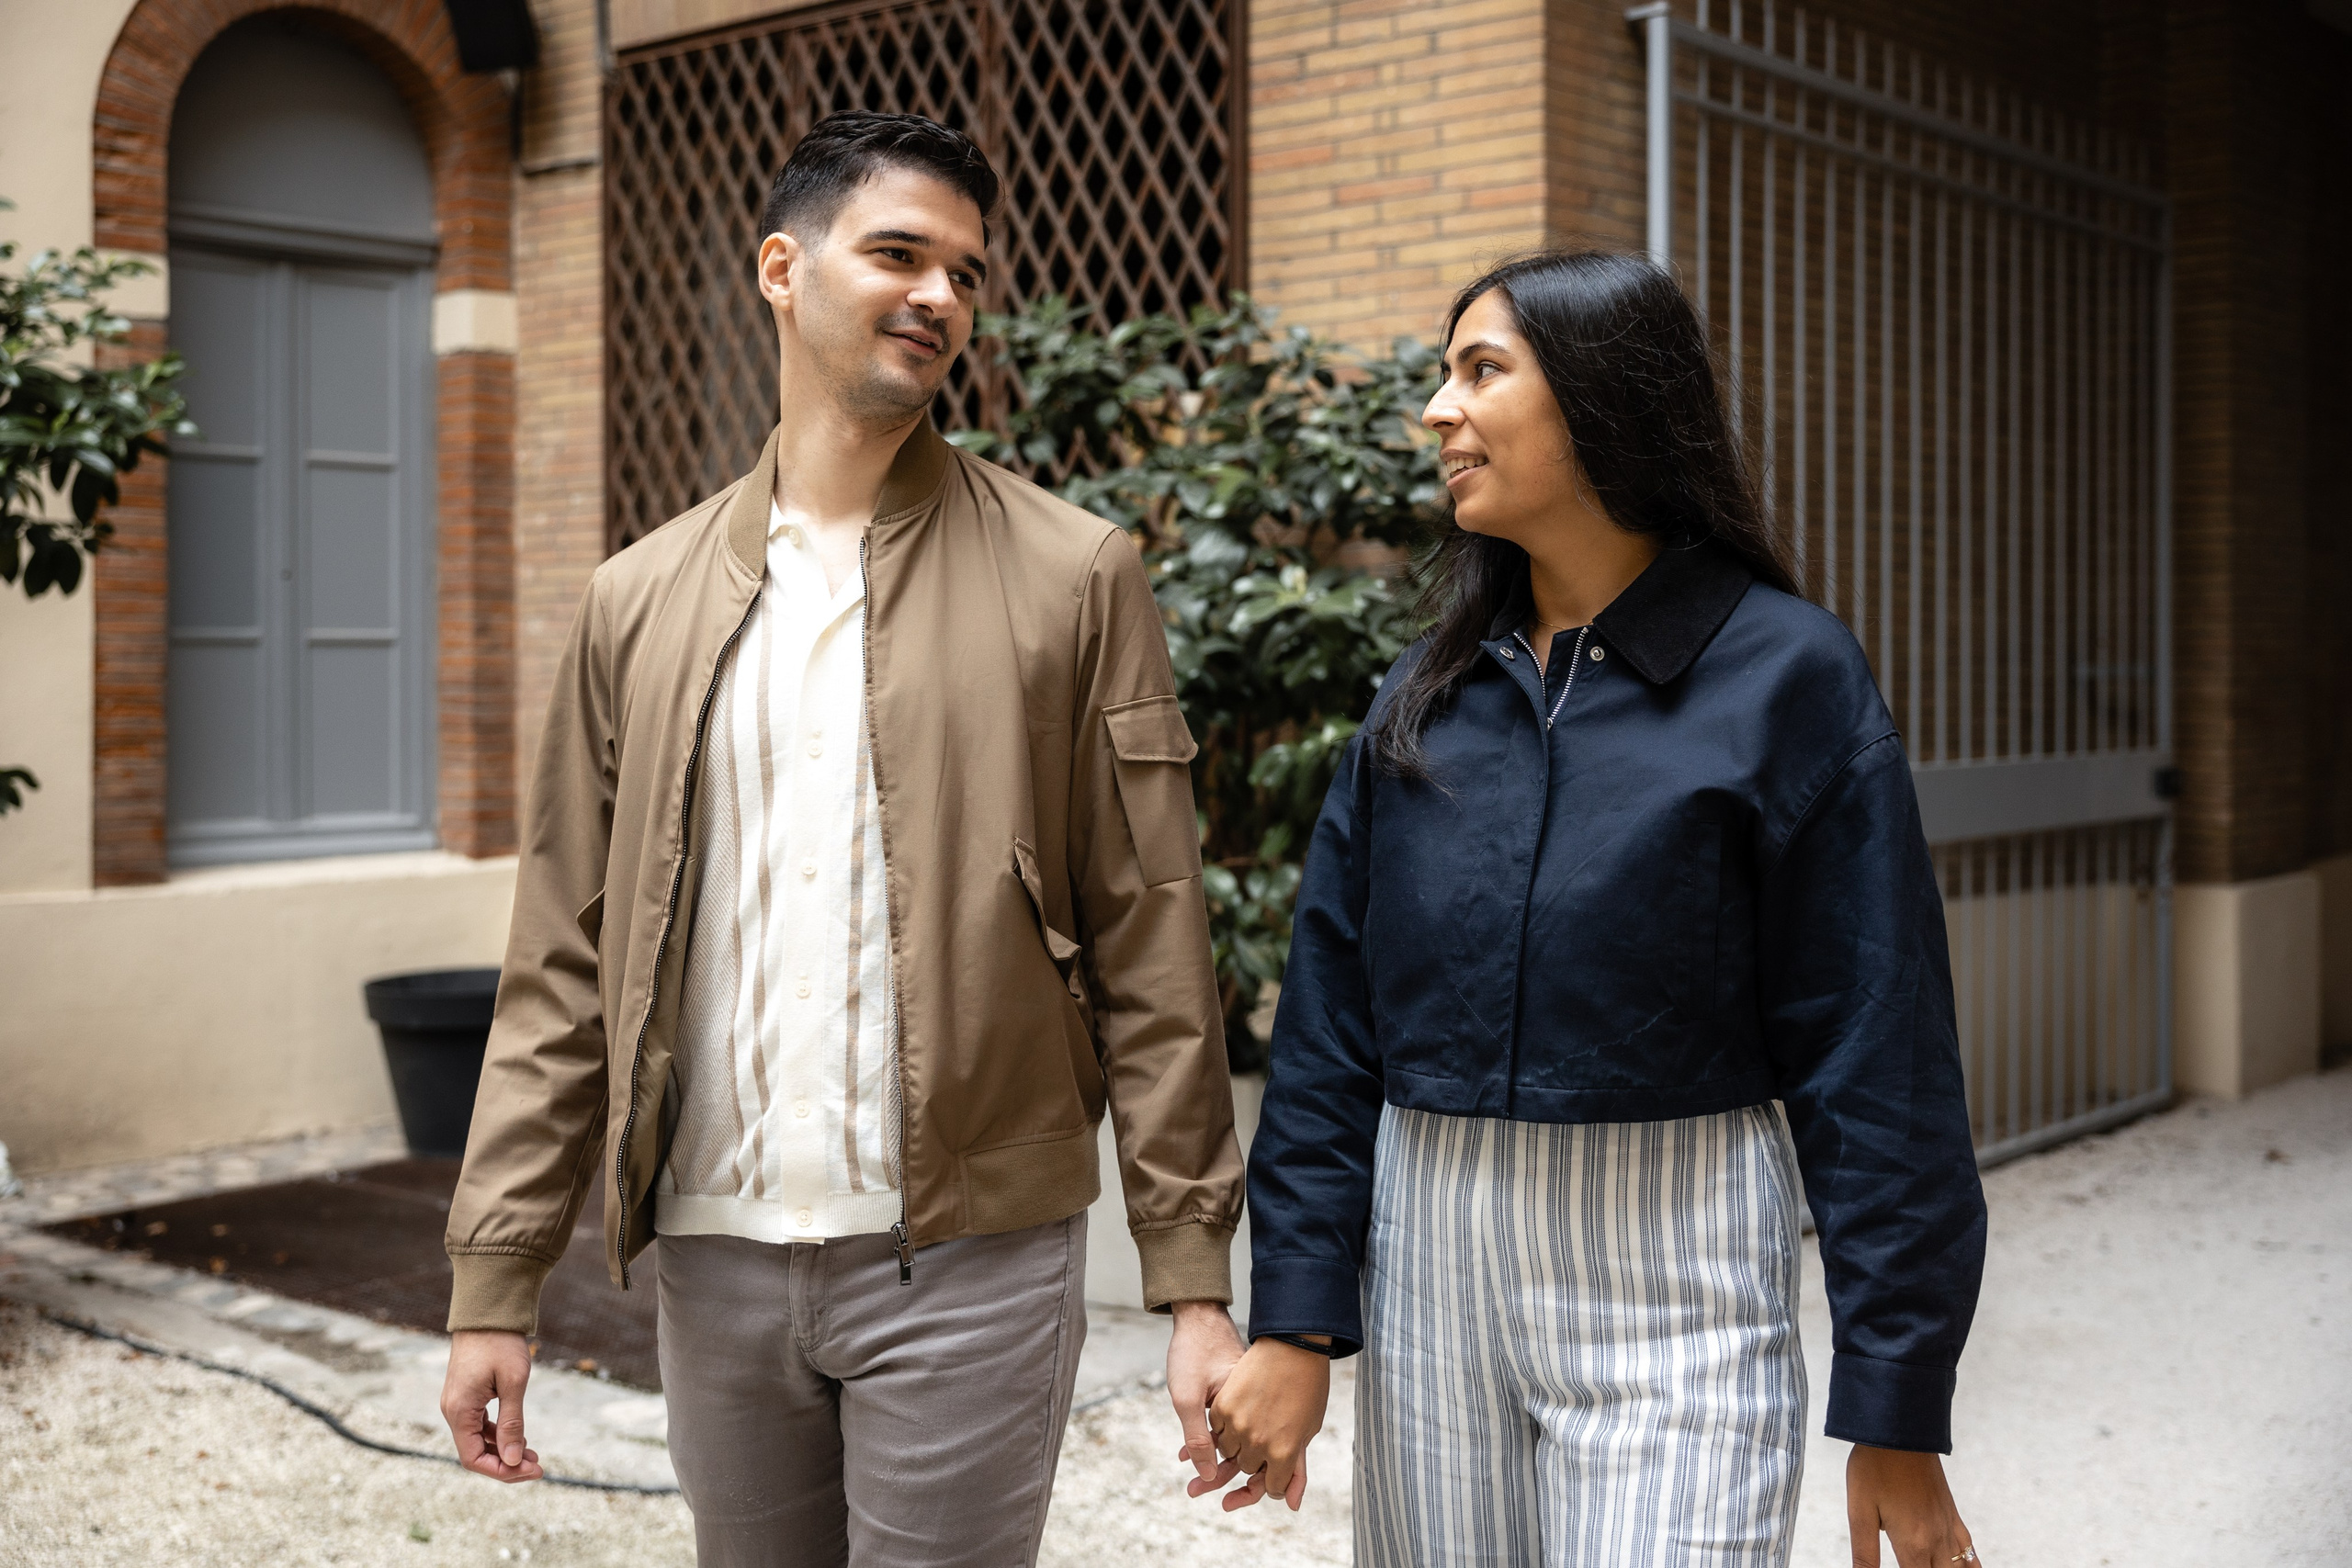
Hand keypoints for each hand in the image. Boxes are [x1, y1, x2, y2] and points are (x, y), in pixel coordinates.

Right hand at [440, 1329, 543, 1482]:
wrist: (487, 1313)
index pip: (474, 1459)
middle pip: (476, 1453)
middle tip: (538, 1466)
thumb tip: (514, 1460)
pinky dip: (499, 1436)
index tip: (532, 1470)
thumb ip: (511, 1424)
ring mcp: (458, 1404)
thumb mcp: (514, 1383)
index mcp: (459, 1411)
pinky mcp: (466, 1397)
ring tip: (534, 1456)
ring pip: (478, 1441)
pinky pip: (479, 1427)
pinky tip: (520, 1438)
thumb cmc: (501, 1344)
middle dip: (507, 1464)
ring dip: (504, 1451)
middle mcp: (453, 1412)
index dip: (502, 1471)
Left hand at [1166, 1300, 1246, 1490]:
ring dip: (1217, 1463)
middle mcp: (1258, 1407)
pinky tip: (1188, 1455)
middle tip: (1195, 1494)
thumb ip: (1198, 1437)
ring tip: (1192, 1485)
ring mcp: (1250, 1401)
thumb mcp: (1187, 1397)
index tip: (1229, 1501)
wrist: (1197, 1314)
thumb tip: (1207, 1476)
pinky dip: (1213, 1443)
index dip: (1251, 1485)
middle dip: (1226, 1479)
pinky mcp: (1240, 1396)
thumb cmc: (1193, 1351)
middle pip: (1252, 1456)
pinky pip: (1230, 1429)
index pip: (1262, 1458)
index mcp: (1253, 1408)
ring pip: (1240, 1444)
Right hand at [1201, 1336, 1329, 1511]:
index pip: (1272, 1486)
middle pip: (1248, 1468)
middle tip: (1264, 1434)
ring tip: (1251, 1422)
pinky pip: (1217, 1431)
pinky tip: (1236, 1415)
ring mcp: (1238, 1425)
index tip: (1278, 1465)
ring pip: (1229, 1452)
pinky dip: (1223, 1428)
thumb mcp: (1308, 1430)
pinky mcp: (1222, 1407)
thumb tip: (1292, 1505)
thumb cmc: (1308, 1387)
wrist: (1292, 1345)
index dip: (1275, 1478)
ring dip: (1237, 1444)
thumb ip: (1297, 1469)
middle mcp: (1258, 1443)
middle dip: (1256, 1458)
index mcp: (1284, 1452)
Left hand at [1846, 1445, 1978, 1566]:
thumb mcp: (1860, 1512)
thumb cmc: (1874, 1467)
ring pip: (1958, 1567)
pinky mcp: (1952, 1513)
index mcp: (1913, 1544)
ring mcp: (1948, 1526)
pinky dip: (1970, 1565)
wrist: (1901, 1428)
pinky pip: (1969, 1550)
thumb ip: (1864, 1554)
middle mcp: (1937, 1540)